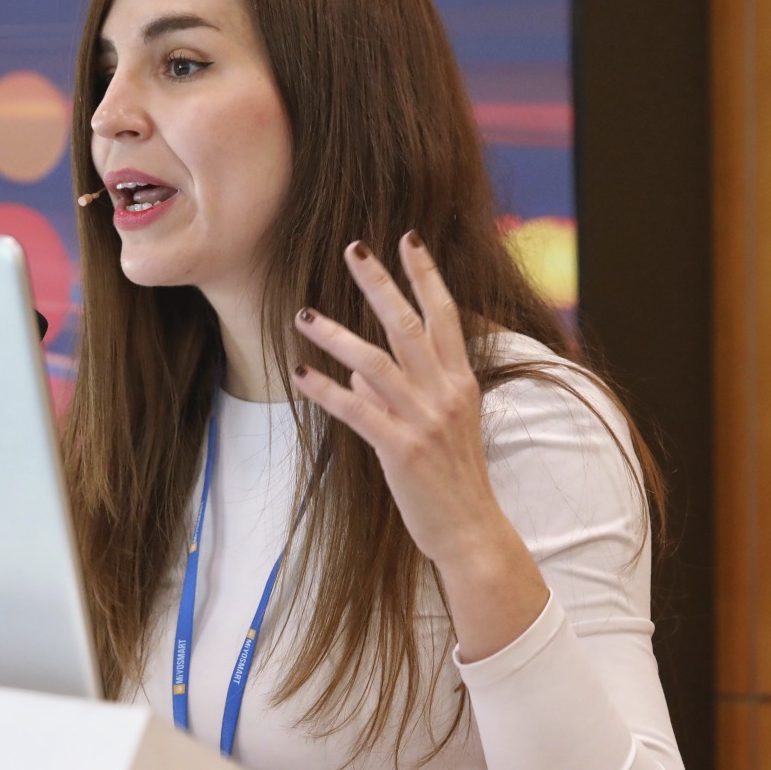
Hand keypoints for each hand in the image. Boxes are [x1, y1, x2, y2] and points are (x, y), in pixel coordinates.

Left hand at [291, 233, 549, 659]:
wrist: (471, 530)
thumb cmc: (453, 478)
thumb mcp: (441, 426)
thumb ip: (405, 391)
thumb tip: (358, 370)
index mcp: (461, 382)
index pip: (444, 315)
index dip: (426, 275)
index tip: (408, 239)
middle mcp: (445, 393)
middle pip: (408, 324)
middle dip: (380, 283)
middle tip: (353, 249)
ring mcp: (423, 420)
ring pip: (375, 362)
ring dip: (336, 335)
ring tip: (304, 314)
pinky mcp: (400, 448)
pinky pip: (355, 410)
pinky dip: (325, 389)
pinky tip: (299, 373)